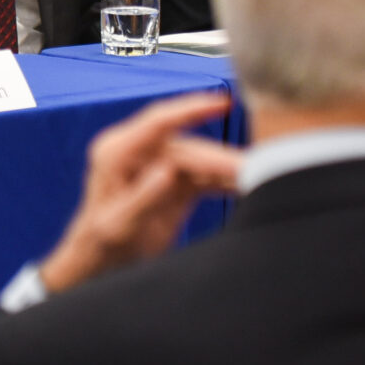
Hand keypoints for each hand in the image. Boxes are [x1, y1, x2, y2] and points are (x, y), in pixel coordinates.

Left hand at [41, 92, 239, 293]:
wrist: (102, 260)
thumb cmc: (101, 243)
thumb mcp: (118, 225)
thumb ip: (142, 198)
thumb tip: (167, 171)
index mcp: (115, 152)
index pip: (157, 123)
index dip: (190, 110)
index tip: (222, 103)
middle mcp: (137, 151)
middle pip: (188, 148)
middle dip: (223, 158)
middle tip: (258, 168)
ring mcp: (157, 164)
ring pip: (201, 161)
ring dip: (229, 170)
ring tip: (263, 178)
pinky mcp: (174, 179)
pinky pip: (205, 176)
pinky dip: (226, 182)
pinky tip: (250, 187)